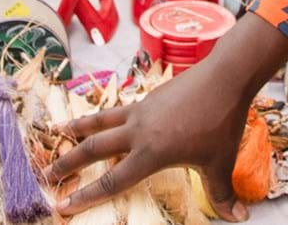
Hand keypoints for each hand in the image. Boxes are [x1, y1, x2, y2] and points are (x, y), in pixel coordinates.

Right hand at [44, 57, 253, 220]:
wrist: (224, 77)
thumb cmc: (221, 123)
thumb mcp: (221, 163)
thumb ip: (222, 193)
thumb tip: (238, 218)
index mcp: (151, 153)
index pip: (113, 181)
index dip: (86, 196)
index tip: (63, 205)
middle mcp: (138, 132)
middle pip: (94, 149)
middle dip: (70, 163)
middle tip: (48, 175)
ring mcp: (141, 111)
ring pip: (101, 121)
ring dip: (78, 129)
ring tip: (58, 130)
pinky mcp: (148, 98)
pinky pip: (118, 110)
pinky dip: (104, 116)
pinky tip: (103, 119)